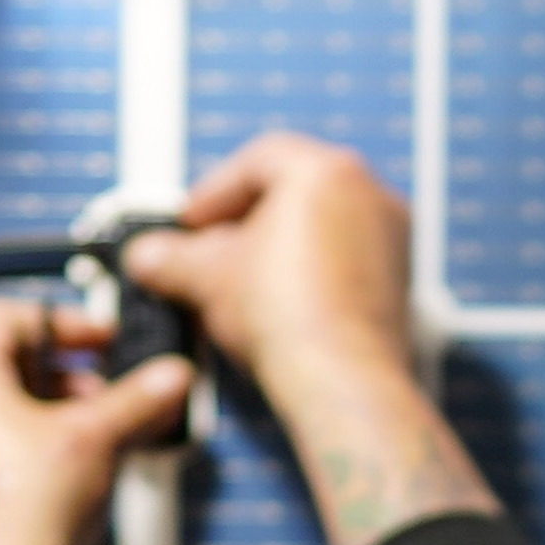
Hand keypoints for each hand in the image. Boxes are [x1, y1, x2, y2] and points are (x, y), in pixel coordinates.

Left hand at [0, 301, 190, 544]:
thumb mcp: (96, 437)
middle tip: (104, 393)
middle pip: (1, 361)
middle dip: (62, 373)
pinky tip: (69, 469)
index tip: (101, 341)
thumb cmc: (29, 510)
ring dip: (49, 409)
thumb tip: (173, 376)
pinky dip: (28, 443)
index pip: (7, 317)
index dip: (63, 323)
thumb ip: (138, 399)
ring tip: (94, 433)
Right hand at [123, 132, 498, 544]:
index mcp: (325, 170)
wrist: (343, 383)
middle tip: (209, 251)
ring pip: (321, 228)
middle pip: (292, 192)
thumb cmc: (288, 318)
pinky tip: (279, 308)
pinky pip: (344, 263)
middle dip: (243, 222)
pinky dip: (309, 275)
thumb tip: (146, 257)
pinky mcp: (398, 283)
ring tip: (239, 285)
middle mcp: (369, 194)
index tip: (189, 223)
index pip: (257, 162)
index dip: (213, 193)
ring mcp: (391, 238)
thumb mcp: (207, 278)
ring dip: (275, 250)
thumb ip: (170, 258)